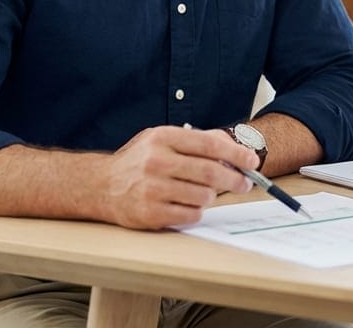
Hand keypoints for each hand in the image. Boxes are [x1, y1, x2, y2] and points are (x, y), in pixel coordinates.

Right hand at [101, 126, 260, 228]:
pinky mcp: (149, 213)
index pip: (208, 145)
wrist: (100, 186)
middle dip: (234, 179)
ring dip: (211, 196)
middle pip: (209, 172)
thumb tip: (235, 152)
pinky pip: (190, 215)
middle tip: (244, 183)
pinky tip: (189, 205)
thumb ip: (195, 142)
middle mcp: (156, 161)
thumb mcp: (161, 140)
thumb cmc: (138, 162)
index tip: (252, 161)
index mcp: (162, 138)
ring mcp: (151, 188)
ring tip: (205, 193)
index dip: (236, 154)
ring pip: (203, 196)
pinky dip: (197, 211)